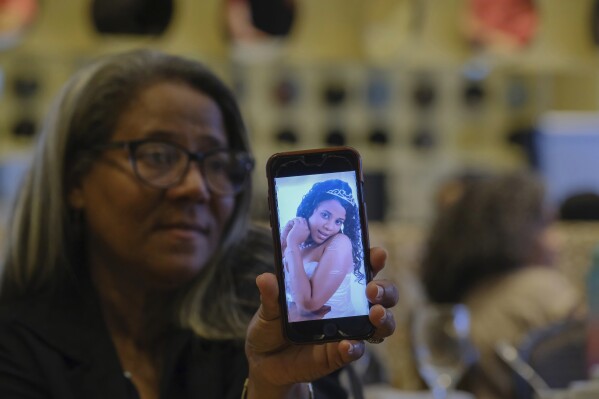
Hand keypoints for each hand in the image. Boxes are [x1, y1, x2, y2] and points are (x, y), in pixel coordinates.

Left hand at [244, 246, 397, 397]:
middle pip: (381, 296)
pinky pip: (355, 351)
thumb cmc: (272, 324)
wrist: (265, 360)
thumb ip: (271, 295)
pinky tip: (348, 345)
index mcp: (335, 286)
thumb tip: (266, 278)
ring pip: (379, 325)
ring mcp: (347, 331)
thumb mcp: (270, 307)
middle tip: (373, 289)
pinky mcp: (339, 354)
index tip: (377, 254)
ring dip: (383, 318)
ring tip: (374, 313)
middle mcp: (348, 306)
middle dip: (385, 290)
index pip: (362, 269)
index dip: (373, 260)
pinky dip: (355, 348)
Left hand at [286, 217, 309, 247]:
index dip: (303, 223)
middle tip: (297, 221)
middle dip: (301, 220)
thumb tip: (303, 230)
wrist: (293, 243)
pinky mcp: (297, 225)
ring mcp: (302, 226)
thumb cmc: (297, 242)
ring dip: (297, 219)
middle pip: (304, 220)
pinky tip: (292, 222)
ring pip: (300, 219)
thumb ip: (304, 233)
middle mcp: (306, 228)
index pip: (307, 224)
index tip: (300, 223)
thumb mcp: (303, 238)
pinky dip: (294, 220)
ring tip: (294, 221)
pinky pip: (296, 220)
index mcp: (308, 231)